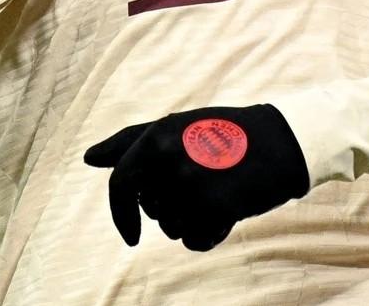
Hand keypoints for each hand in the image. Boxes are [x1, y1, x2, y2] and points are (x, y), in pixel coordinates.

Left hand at [84, 104, 308, 249]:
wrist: (279, 141)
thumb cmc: (223, 132)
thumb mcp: (175, 127)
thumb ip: (129, 142)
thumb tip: (88, 159)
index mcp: (156, 137)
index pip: (120, 184)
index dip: (121, 213)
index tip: (132, 235)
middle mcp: (169, 160)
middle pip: (152, 211)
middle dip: (172, 207)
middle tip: (204, 182)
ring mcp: (191, 185)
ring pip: (173, 228)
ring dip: (193, 220)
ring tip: (218, 191)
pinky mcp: (214, 207)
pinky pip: (195, 241)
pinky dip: (209, 234)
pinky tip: (228, 211)